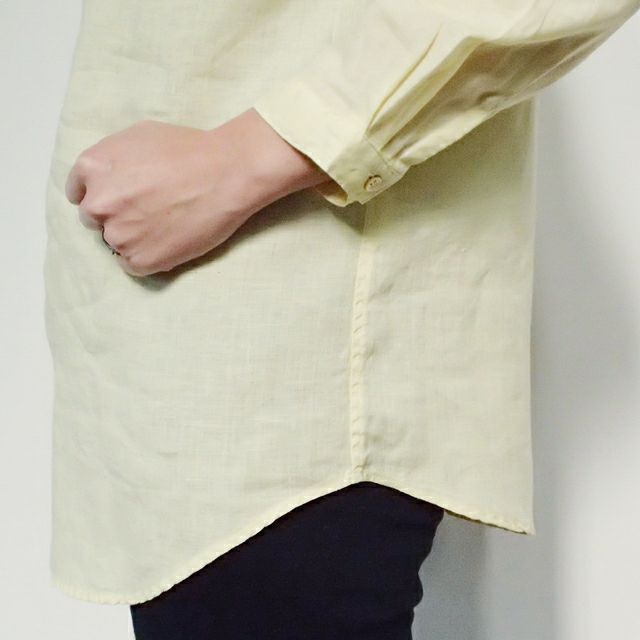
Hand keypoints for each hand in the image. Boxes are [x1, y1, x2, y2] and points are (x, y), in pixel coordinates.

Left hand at [65, 108, 332, 275]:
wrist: (226, 173)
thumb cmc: (190, 149)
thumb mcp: (139, 136)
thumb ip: (113, 159)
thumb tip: (107, 179)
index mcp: (93, 167)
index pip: (79, 193)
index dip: (101, 195)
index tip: (119, 200)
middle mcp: (99, 202)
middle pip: (95, 219)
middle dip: (117, 215)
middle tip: (148, 211)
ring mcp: (120, 234)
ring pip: (114, 242)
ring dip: (134, 237)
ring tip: (164, 226)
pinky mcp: (142, 259)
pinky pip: (132, 264)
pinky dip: (148, 257)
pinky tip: (168, 241)